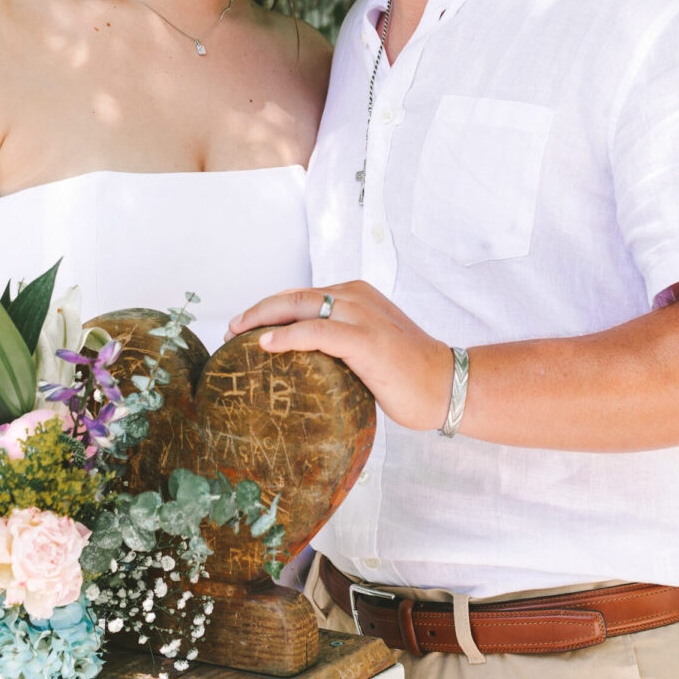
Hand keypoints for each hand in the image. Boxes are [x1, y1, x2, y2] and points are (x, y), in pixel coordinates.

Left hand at [228, 281, 451, 431]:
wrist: (446, 385)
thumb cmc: (407, 373)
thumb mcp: (367, 345)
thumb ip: (339, 340)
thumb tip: (303, 357)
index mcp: (356, 294)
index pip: (302, 294)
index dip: (270, 307)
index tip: (245, 326)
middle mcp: (356, 296)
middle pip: (294, 295)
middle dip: (258, 311)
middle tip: (232, 330)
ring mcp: (361, 315)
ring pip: (299, 306)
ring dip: (262, 319)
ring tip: (238, 336)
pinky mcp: (364, 339)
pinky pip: (315, 331)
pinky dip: (286, 336)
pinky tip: (264, 346)